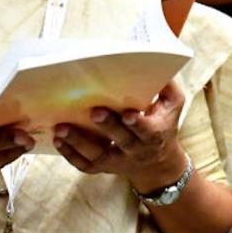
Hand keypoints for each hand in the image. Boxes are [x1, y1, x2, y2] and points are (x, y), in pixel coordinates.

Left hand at [53, 81, 187, 191]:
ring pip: (98, 156)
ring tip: (61, 127)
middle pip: (122, 141)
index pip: (147, 131)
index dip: (138, 124)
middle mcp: (136, 151)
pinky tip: (58, 140)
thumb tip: (157, 64)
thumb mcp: (173, 105)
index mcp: (155, 134)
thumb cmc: (163, 125)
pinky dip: (70, 155)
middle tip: (93, 112)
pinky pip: (85, 165)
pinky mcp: (103, 168)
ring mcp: (118, 161)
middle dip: (108, 127)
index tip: (128, 114)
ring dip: (79, 142)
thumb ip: (167, 87)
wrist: (158, 163)